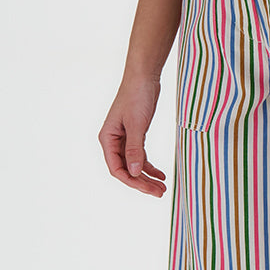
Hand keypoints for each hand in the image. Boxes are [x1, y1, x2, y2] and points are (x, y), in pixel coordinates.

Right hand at [98, 75, 166, 197]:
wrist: (144, 76)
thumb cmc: (137, 96)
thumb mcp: (137, 124)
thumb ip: (135, 149)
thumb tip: (134, 172)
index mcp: (107, 139)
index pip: (117, 169)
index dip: (132, 181)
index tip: (148, 188)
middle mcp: (113, 141)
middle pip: (126, 170)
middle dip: (142, 183)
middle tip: (160, 193)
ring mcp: (124, 139)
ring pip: (134, 165)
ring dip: (147, 177)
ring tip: (162, 188)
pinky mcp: (135, 135)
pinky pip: (141, 156)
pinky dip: (150, 166)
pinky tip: (161, 174)